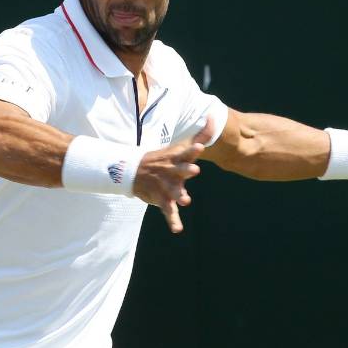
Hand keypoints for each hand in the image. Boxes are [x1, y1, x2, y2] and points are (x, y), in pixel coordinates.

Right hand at [133, 116, 214, 232]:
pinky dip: (173, 221)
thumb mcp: (180, 146)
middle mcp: (172, 172)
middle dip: (186, 170)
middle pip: (180, 170)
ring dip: (179, 195)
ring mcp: (166, 186)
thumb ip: (201, 134)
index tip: (200, 146)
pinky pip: (169, 211)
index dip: (193, 149)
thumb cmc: (163, 158)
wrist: (132, 171)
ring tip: (186, 200)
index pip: (186, 152)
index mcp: (177, 158)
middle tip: (195, 170)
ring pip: (174, 191)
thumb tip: (214, 117)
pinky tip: (178, 229)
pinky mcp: (163, 200)